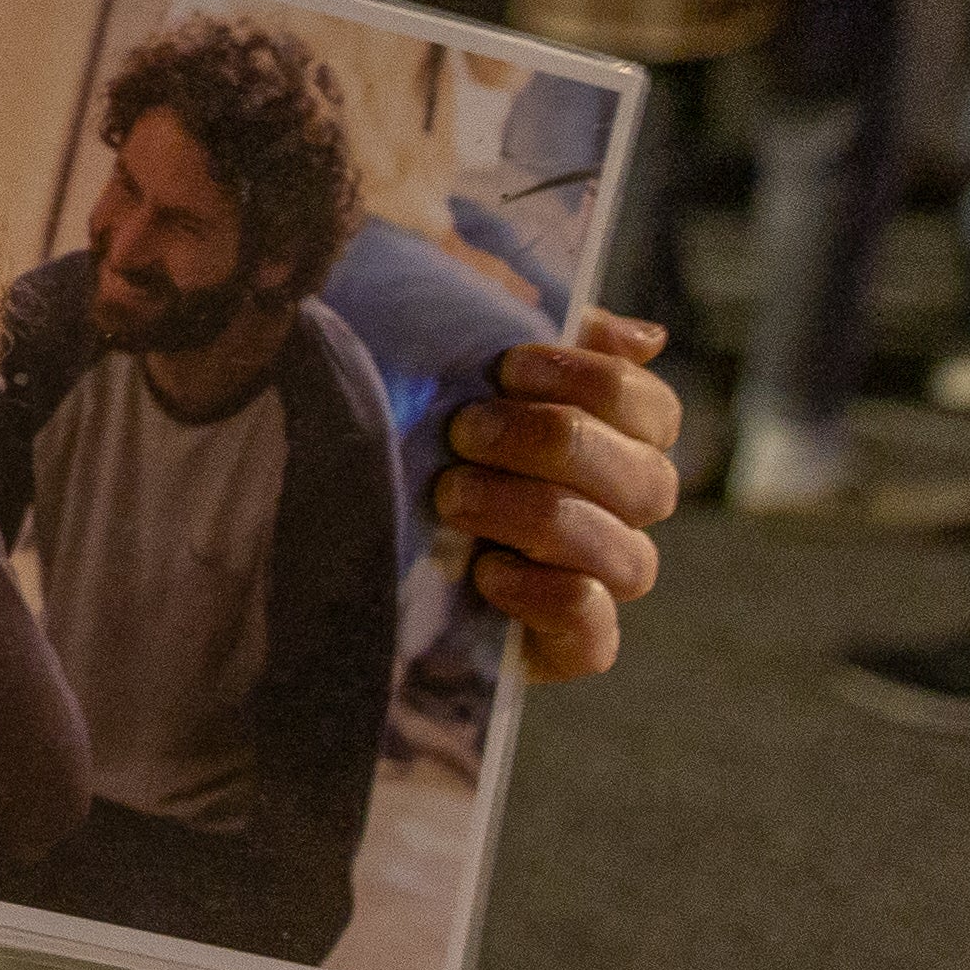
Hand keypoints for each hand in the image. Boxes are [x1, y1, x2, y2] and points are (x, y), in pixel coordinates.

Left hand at [435, 305, 677, 680]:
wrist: (316, 522)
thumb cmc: (399, 418)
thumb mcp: (451, 353)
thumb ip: (536, 326)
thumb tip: (644, 338)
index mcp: (607, 441)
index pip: (653, 412)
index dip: (596, 383)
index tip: (509, 365)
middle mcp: (615, 513)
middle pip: (649, 483)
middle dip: (558, 446)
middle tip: (466, 431)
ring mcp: (593, 580)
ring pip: (630, 559)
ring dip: (542, 517)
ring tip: (454, 495)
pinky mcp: (560, 644)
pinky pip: (595, 634)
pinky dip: (549, 597)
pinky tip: (488, 571)